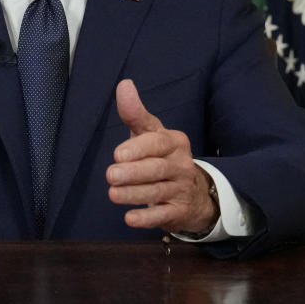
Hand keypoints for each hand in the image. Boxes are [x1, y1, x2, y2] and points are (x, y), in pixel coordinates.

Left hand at [106, 79, 216, 233]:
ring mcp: (181, 189)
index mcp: (174, 142)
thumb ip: (135, 113)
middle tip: (110, 175)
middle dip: (133, 173)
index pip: (158, 143)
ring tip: (112, 194)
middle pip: (156, 169)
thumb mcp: (150, 133)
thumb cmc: (161, 155)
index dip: (138, 148)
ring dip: (134, 194)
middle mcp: (181, 165)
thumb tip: (124, 84)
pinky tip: (130, 219)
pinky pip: (163, 215)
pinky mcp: (178, 211)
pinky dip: (147, 218)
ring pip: (157, 192)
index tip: (118, 154)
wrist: (193, 191)